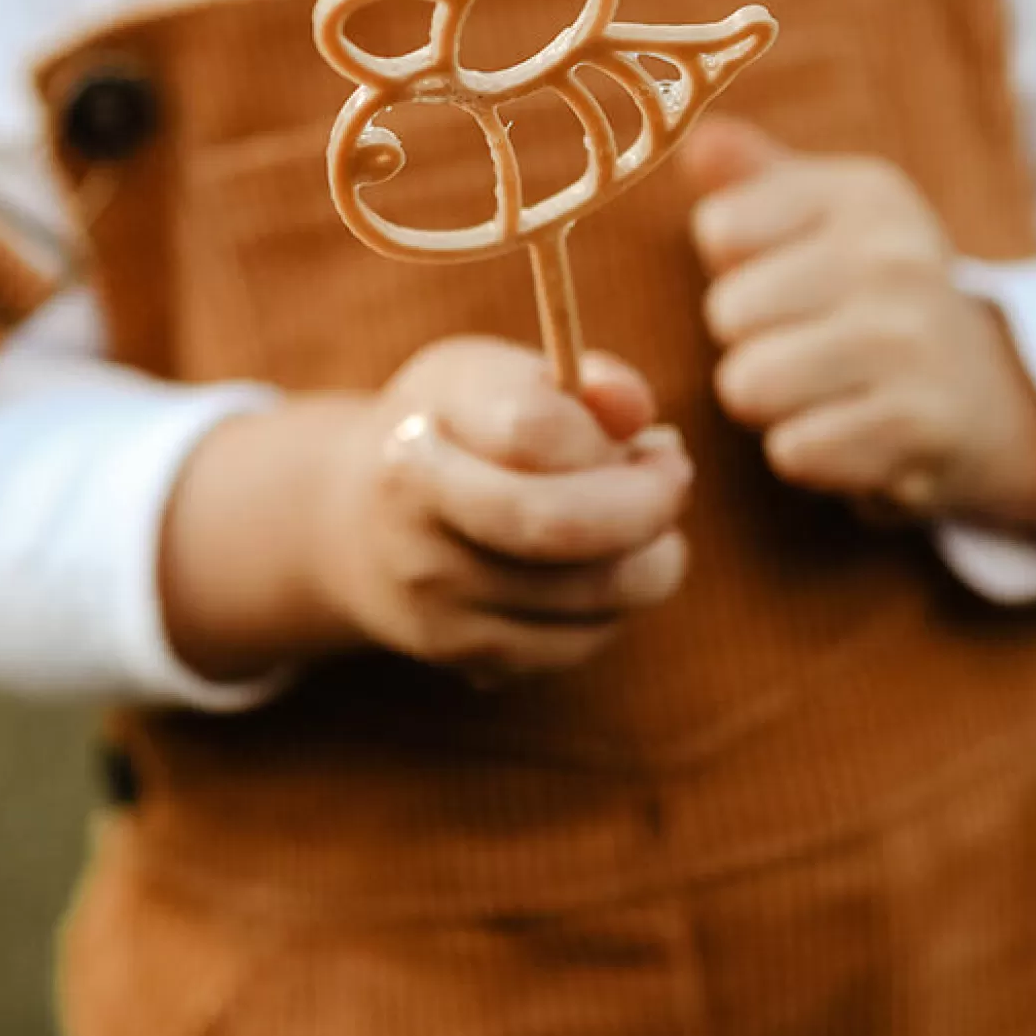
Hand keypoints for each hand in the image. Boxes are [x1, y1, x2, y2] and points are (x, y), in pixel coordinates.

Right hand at [312, 338, 691, 682]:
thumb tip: (635, 409)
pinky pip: (583, 640)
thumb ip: (572, 383)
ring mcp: (438, 601)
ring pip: (591, 592)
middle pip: (558, 526)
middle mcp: (413, 525)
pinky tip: (601, 567)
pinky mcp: (468, 658)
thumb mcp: (492, 377)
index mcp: (419, 435)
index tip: (654, 438)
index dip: (610, 435)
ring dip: (649, 555)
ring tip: (641, 521)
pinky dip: (617, 604)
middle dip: (646, 504)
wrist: (360, 526)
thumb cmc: (453, 430)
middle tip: (675, 478)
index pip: (534, 431)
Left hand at [681, 117, 1035, 541]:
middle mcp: (895, 256)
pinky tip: (857, 431)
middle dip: (750, 344)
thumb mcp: (824, 219)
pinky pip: (792, 450)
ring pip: (748, 385)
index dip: (737, 269)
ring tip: (829, 388)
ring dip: (773, 404)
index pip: (721, 229)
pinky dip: (810, 454)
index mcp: (866, 194)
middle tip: (813, 345)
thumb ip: (751, 177)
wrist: (987, 399)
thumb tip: (695, 141)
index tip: (793, 277)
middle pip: (727, 314)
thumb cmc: (871, 297)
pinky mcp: (919, 425)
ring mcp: (911, 340)